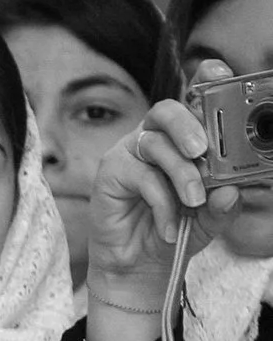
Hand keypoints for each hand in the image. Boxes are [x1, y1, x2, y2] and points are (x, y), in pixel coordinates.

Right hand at [85, 69, 243, 340]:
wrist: (141, 269)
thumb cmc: (175, 231)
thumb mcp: (211, 217)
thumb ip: (224, 202)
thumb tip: (231, 188)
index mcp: (182, 140)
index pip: (192, 100)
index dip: (204, 80)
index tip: (221, 72)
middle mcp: (153, 140)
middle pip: (166, 110)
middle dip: (189, 124)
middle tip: (204, 151)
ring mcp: (129, 155)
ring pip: (155, 145)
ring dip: (181, 175)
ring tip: (194, 202)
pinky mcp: (110, 174)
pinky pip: (141, 176)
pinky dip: (162, 202)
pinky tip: (169, 224)